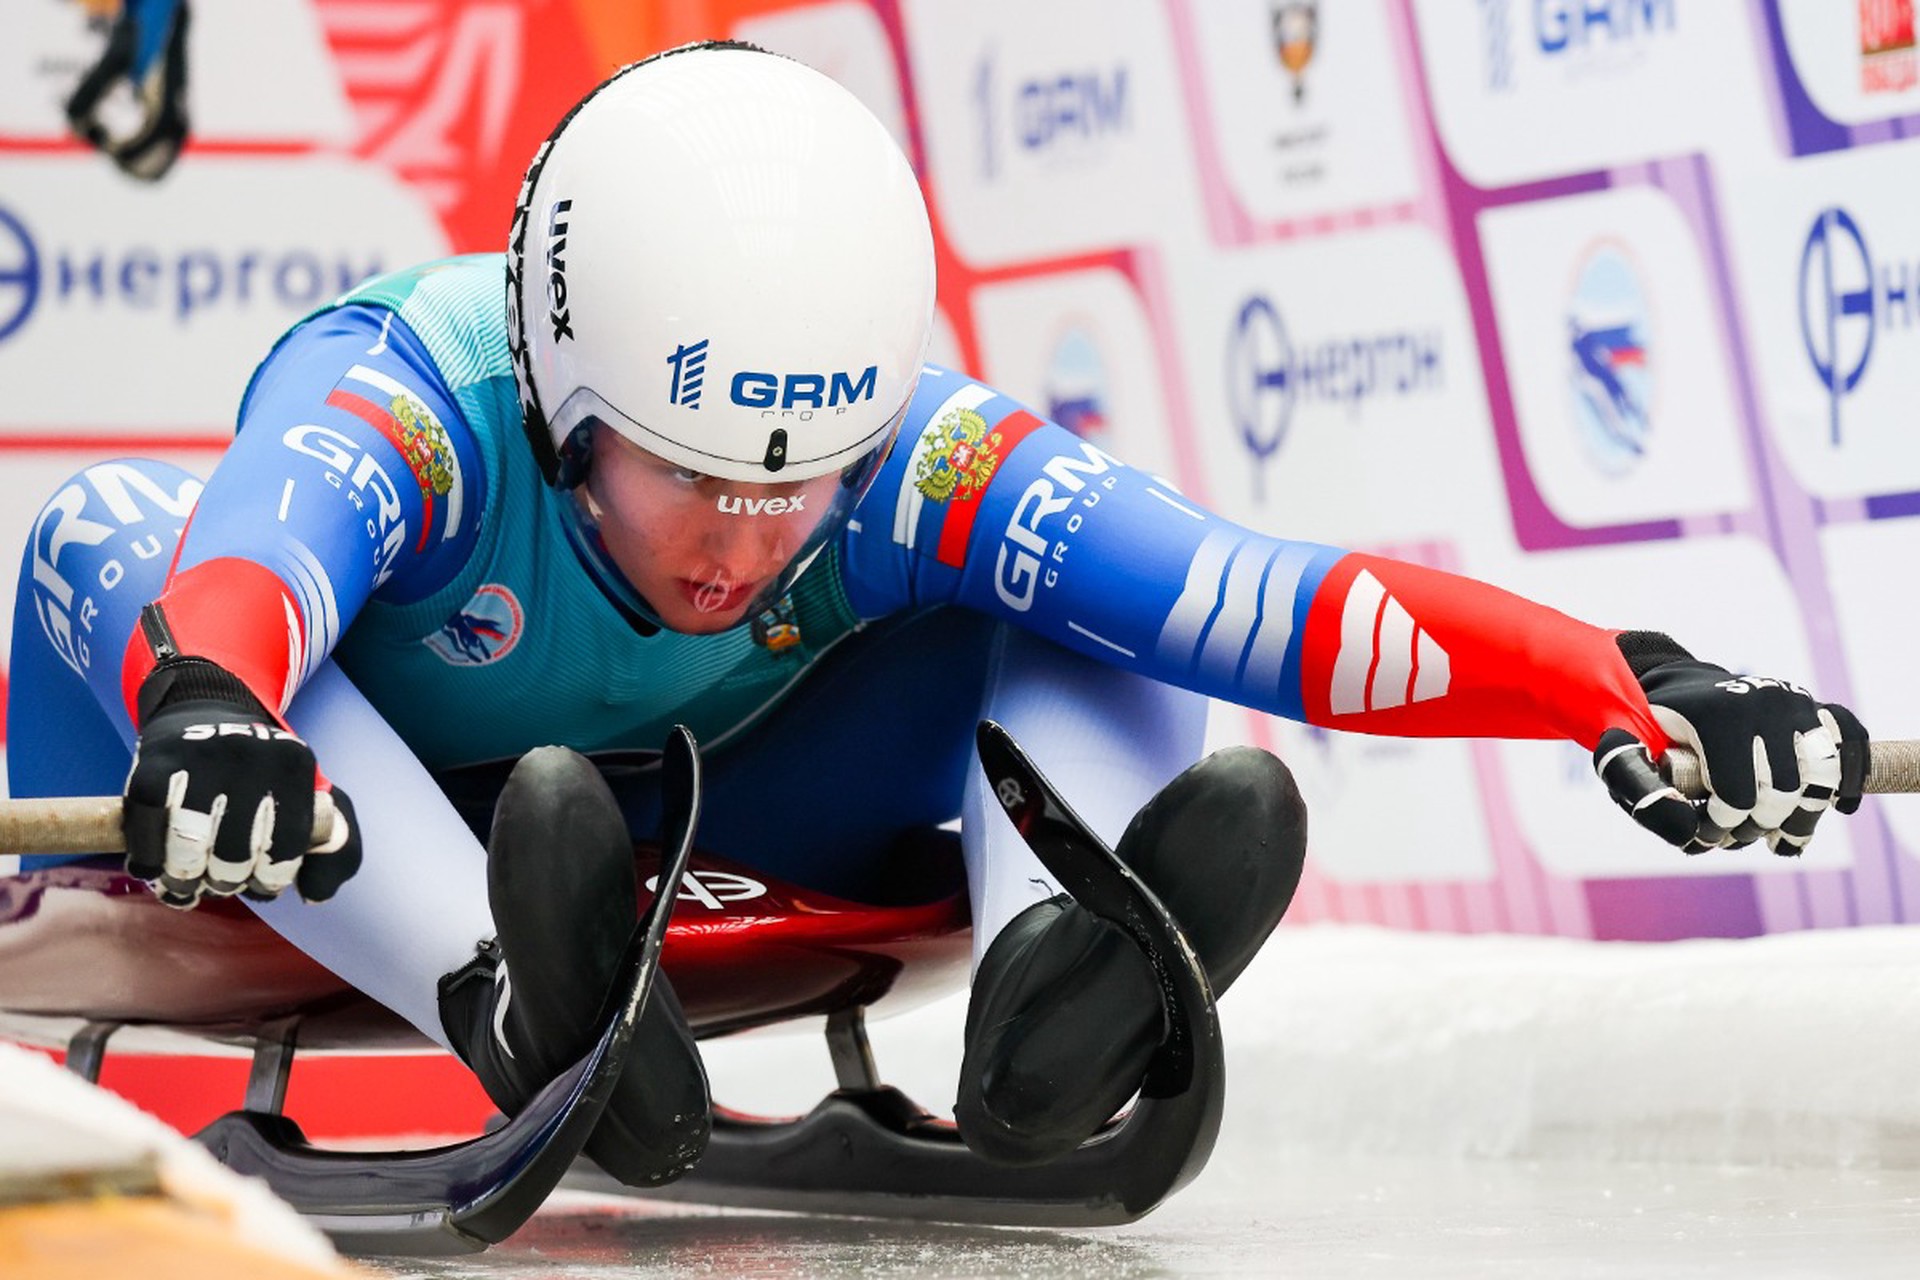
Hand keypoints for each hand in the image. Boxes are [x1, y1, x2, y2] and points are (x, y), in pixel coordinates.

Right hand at [123, 657, 361, 906]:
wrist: (205, 709)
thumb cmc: (264, 772)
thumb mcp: (315, 798)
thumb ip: (338, 847)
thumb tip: (315, 895)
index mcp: (296, 764)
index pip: (287, 847)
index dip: (270, 879)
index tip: (259, 882)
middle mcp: (251, 755)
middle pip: (235, 856)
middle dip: (226, 883)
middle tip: (220, 882)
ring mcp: (199, 758)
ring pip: (189, 850)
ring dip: (184, 881)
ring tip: (187, 882)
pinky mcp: (153, 766)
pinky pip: (145, 834)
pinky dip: (146, 864)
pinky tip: (152, 868)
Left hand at [1594, 634, 1867, 854]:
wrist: (1676, 683)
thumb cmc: (1646, 724)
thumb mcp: (1619, 747)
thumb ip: (1635, 786)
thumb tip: (1686, 832)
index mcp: (1718, 714)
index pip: (1739, 794)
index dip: (1721, 825)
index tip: (1703, 831)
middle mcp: (1764, 703)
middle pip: (1781, 793)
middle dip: (1754, 825)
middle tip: (1730, 834)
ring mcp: (1794, 704)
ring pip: (1819, 779)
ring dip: (1797, 818)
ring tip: (1770, 836)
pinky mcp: (1813, 709)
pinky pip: (1842, 756)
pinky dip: (1830, 791)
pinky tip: (1813, 816)